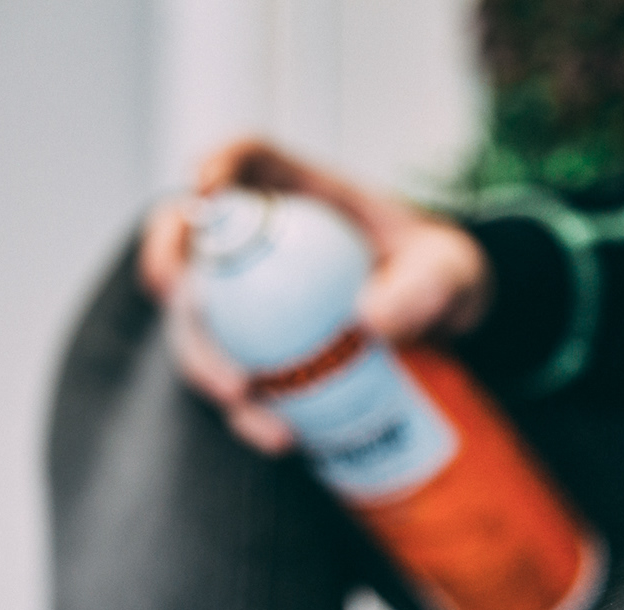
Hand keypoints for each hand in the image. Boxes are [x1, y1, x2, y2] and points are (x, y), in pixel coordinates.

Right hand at [140, 139, 492, 453]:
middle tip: (182, 298)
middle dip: (169, 265)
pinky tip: (278, 435)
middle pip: (189, 237)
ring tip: (240, 395)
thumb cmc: (446, 278)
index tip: (205, 190)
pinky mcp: (261, 354)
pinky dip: (248, 411)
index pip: (247, 159)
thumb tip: (367, 320)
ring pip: (196, 319)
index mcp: (302, 194)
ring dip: (201, 357)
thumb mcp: (454, 273)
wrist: (450, 333)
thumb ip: (424, 287)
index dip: (216, 165)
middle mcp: (262, 241)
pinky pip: (237, 382)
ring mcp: (252, 299)